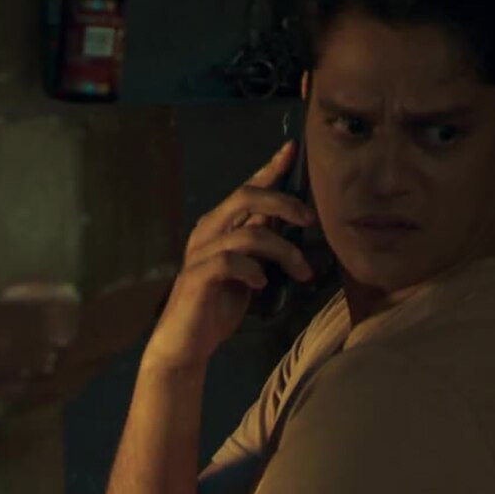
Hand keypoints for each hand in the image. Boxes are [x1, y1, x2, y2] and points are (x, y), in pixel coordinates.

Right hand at [143, 141, 315, 372]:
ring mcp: (200, 254)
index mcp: (219, 226)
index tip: (292, 150)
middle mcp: (207, 232)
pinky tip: (261, 284)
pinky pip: (229, 262)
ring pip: (248, 233)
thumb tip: (291, 223)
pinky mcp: (197, 277)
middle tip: (309, 220)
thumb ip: (262, 245)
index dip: (269, 168)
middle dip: (283, 203)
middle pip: (246, 197)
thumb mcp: (249, 270)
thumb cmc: (217, 306)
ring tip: (301, 272)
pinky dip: (252, 270)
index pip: (246, 189)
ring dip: (283, 250)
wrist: (186, 343)